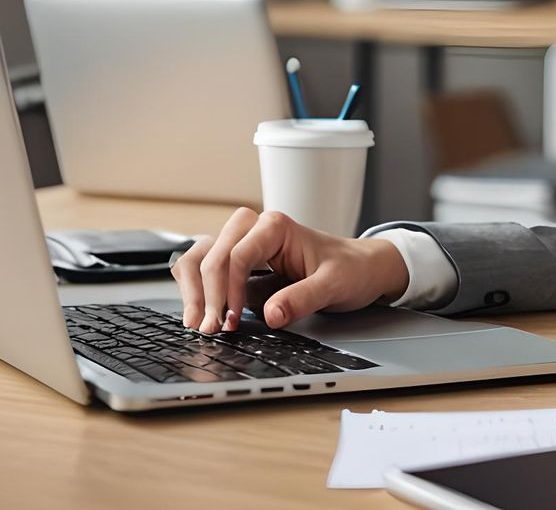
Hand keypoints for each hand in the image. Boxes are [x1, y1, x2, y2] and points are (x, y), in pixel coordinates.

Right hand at [169, 207, 409, 333]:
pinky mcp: (240, 263)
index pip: (238, 254)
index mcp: (276, 227)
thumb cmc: (350, 268)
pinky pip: (207, 269)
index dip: (232, 289)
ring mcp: (244, 245)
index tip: (234, 321)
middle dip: (207, 292)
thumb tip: (270, 315)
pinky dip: (197, 289)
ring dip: (193, 290)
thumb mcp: (334, 284)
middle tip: (211, 328)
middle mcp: (255, 230)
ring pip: (201, 257)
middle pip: (212, 254)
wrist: (362, 268)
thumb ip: (303, 298)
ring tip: (197, 324)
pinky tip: (200, 314)